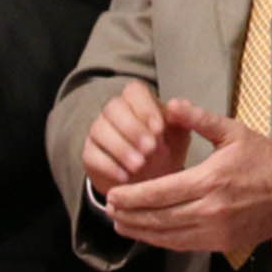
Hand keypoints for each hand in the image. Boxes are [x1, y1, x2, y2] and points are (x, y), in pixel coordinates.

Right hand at [78, 80, 195, 197]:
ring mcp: (99, 132)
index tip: (160, 128)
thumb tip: (180, 104)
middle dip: (132, 129)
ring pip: (100, 130)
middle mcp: (114, 112)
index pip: (134, 91)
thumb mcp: (179, 135)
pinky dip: (109, 166)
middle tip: (150, 148)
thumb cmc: (166, 149)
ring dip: (121, 148)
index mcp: (138, 101)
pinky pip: (92, 155)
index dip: (145, 108)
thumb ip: (181, 119)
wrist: (150, 180)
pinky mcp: (90, 154)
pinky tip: (125, 176)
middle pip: (113, 108)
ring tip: (140, 164)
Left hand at [99, 98, 271, 254]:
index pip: (160, 193)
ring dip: (141, 232)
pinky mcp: (222, 243)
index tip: (113, 195)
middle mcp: (211, 209)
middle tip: (109, 210)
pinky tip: (149, 234)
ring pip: (168, 236)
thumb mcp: (233, 131)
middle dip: (129, 215)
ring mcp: (216, 230)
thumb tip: (171, 104)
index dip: (132, 196)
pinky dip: (162, 241)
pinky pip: (184, 245)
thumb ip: (199, 119)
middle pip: (158, 218)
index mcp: (211, 179)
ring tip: (121, 224)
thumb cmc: (263, 157)